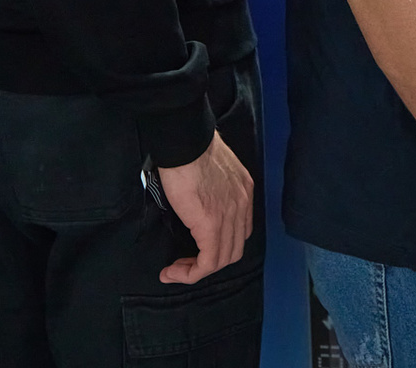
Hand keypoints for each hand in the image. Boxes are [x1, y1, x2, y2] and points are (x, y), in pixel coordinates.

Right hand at [156, 131, 254, 283]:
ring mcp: (230, 216)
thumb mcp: (211, 170)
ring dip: (197, 270)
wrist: (185, 142)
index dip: (220, 244)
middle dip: (209, 262)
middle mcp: (242, 205)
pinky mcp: (211, 225)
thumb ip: (212, 189)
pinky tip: (172, 272)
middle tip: (185, 263)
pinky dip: (191, 273)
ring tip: (176, 270)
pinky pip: (208, 262)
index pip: (240, 230)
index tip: (196, 248)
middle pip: (234, 249)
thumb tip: (196, 202)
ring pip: (222, 259)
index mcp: (243, 191)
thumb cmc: (190, 149)